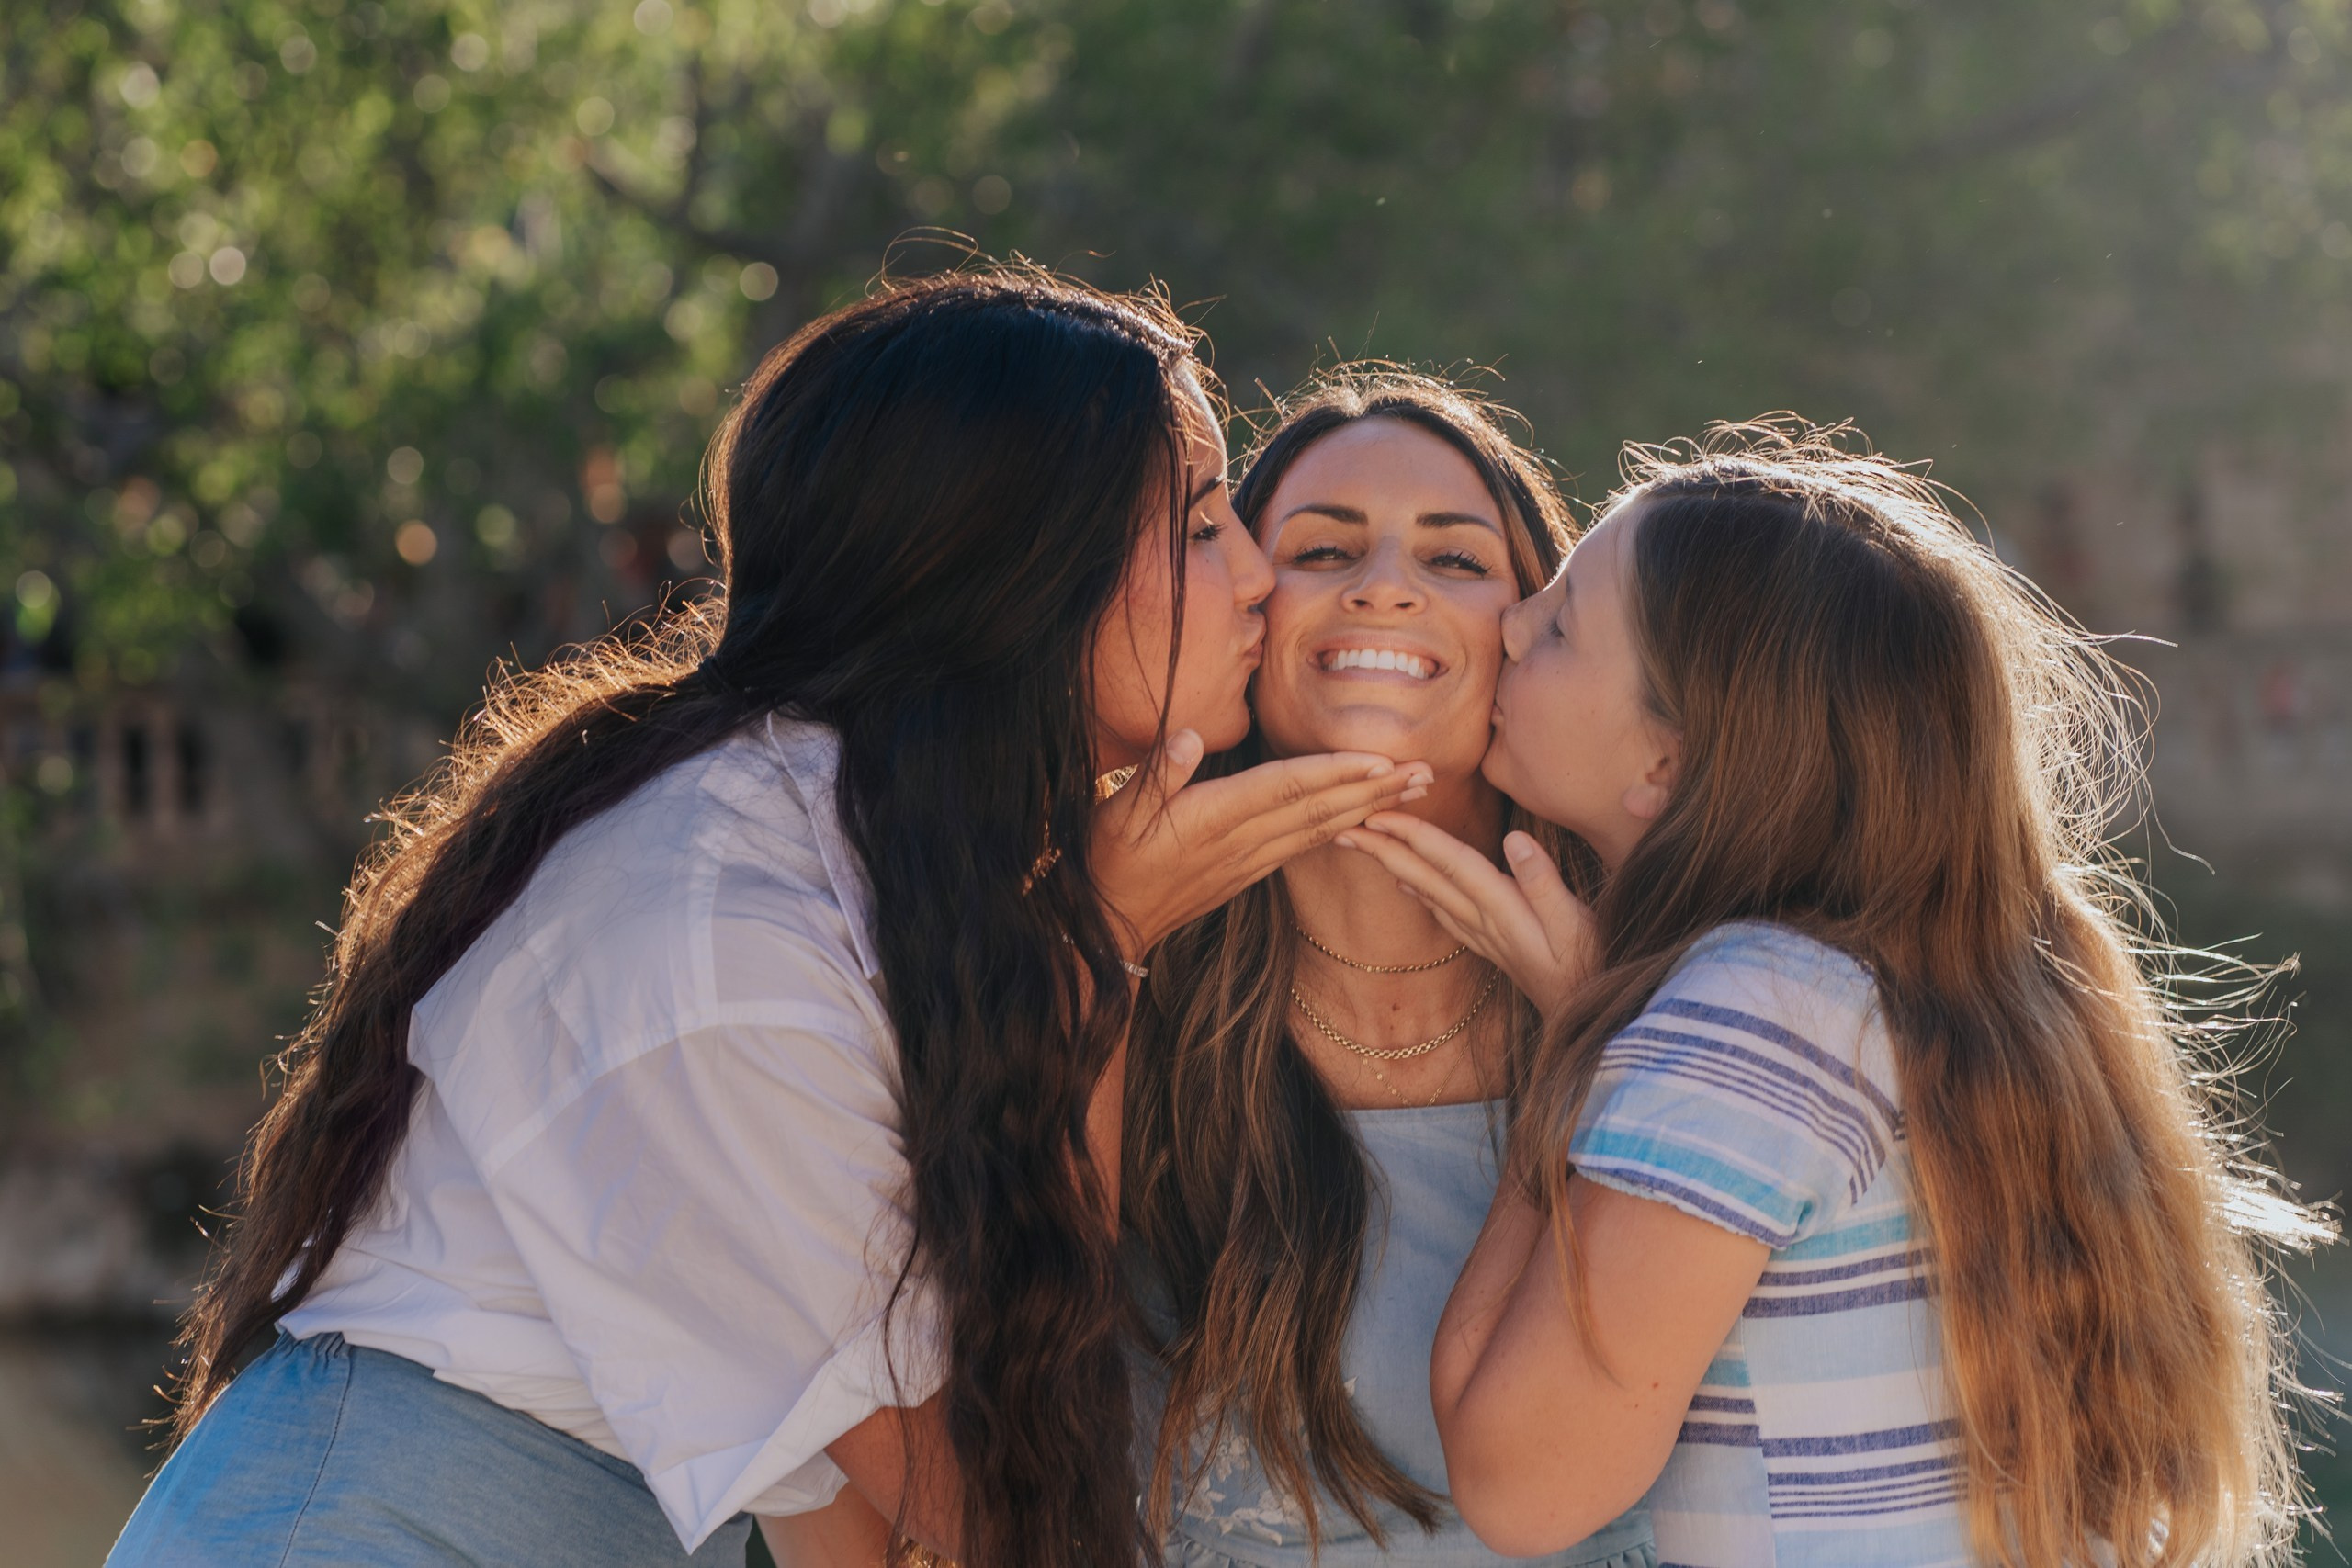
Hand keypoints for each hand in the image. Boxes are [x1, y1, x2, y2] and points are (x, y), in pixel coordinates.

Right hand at [1091, 731, 1432, 957]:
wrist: (1109, 925)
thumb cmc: (1109, 859)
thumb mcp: (1118, 812)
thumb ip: (1157, 773)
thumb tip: (1189, 737)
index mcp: (1214, 817)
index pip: (1286, 787)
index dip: (1335, 772)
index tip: (1381, 758)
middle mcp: (1241, 840)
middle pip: (1319, 808)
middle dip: (1375, 788)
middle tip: (1426, 769)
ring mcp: (1249, 859)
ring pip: (1321, 828)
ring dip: (1370, 807)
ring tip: (1412, 789)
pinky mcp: (1249, 872)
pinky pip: (1304, 846)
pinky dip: (1341, 829)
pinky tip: (1365, 817)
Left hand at [1336, 816, 1596, 1017]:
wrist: (1595, 1027)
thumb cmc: (1593, 972)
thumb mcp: (1577, 926)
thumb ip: (1544, 884)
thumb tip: (1513, 838)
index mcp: (1502, 909)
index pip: (1449, 862)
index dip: (1413, 835)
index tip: (1376, 814)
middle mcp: (1485, 921)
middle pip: (1426, 877)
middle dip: (1384, 848)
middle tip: (1344, 825)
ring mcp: (1486, 935)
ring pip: (1430, 892)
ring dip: (1396, 865)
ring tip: (1367, 844)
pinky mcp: (1494, 945)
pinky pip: (1445, 913)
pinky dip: (1422, 892)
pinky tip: (1409, 884)